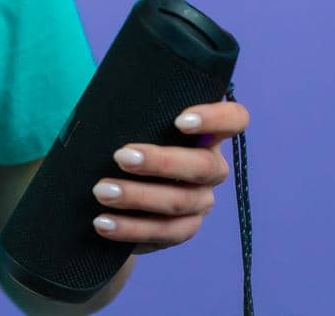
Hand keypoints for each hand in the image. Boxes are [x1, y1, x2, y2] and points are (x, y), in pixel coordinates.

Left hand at [89, 100, 250, 254]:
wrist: (119, 189)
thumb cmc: (127, 141)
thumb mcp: (135, 122)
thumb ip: (135, 111)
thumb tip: (106, 101)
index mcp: (206, 133)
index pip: (233, 119)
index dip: (216, 119)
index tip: (179, 120)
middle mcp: (211, 168)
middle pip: (202, 166)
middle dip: (161, 162)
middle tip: (120, 157)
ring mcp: (200, 201)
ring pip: (179, 202)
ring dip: (138, 196)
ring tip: (102, 191)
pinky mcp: (182, 229)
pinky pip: (163, 232)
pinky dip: (130, 228)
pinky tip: (103, 222)